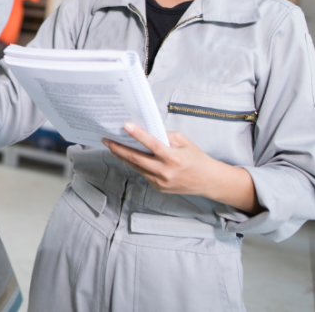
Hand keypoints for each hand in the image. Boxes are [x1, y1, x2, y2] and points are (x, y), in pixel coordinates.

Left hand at [103, 123, 260, 213]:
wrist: (208, 181)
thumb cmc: (196, 158)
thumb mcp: (184, 142)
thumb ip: (165, 136)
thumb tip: (146, 131)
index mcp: (173, 158)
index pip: (152, 144)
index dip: (138, 135)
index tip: (125, 126)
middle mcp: (165, 172)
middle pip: (137, 159)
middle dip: (119, 149)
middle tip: (106, 140)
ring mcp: (161, 182)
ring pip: (137, 167)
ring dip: (123, 157)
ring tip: (111, 146)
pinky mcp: (159, 188)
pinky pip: (144, 174)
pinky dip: (135, 165)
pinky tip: (127, 156)